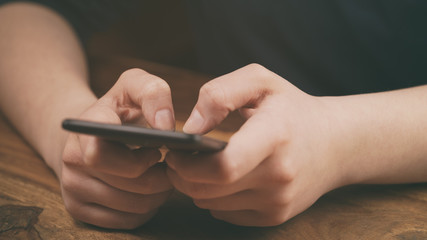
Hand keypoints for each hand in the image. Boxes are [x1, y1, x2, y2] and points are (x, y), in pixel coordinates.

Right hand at [61, 69, 174, 228]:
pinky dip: (145, 209)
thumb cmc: (119, 109)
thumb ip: (153, 92)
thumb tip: (166, 125)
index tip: (157, 150)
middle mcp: (73, 157)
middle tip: (168, 165)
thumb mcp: (135, 85)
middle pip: (131, 183)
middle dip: (161, 177)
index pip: (101, 152)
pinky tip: (147, 190)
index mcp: (88, 125)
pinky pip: (126, 221)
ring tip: (160, 175)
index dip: (138, 159)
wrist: (88, 133)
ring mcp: (72, 186)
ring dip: (158, 194)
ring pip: (133, 205)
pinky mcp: (78, 209)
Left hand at [166, 64, 346, 225]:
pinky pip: (227, 213)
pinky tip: (223, 179)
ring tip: (199, 165)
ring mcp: (279, 201)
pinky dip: (215, 198)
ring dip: (196, 187)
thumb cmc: (293, 108)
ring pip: (213, 204)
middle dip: (182, 177)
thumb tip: (190, 128)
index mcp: (274, 136)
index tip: (175, 151)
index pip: (224, 166)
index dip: (188, 164)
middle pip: (210, 190)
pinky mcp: (276, 215)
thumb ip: (219, 94)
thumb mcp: (261, 82)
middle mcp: (279, 176)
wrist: (336, 143)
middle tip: (177, 159)